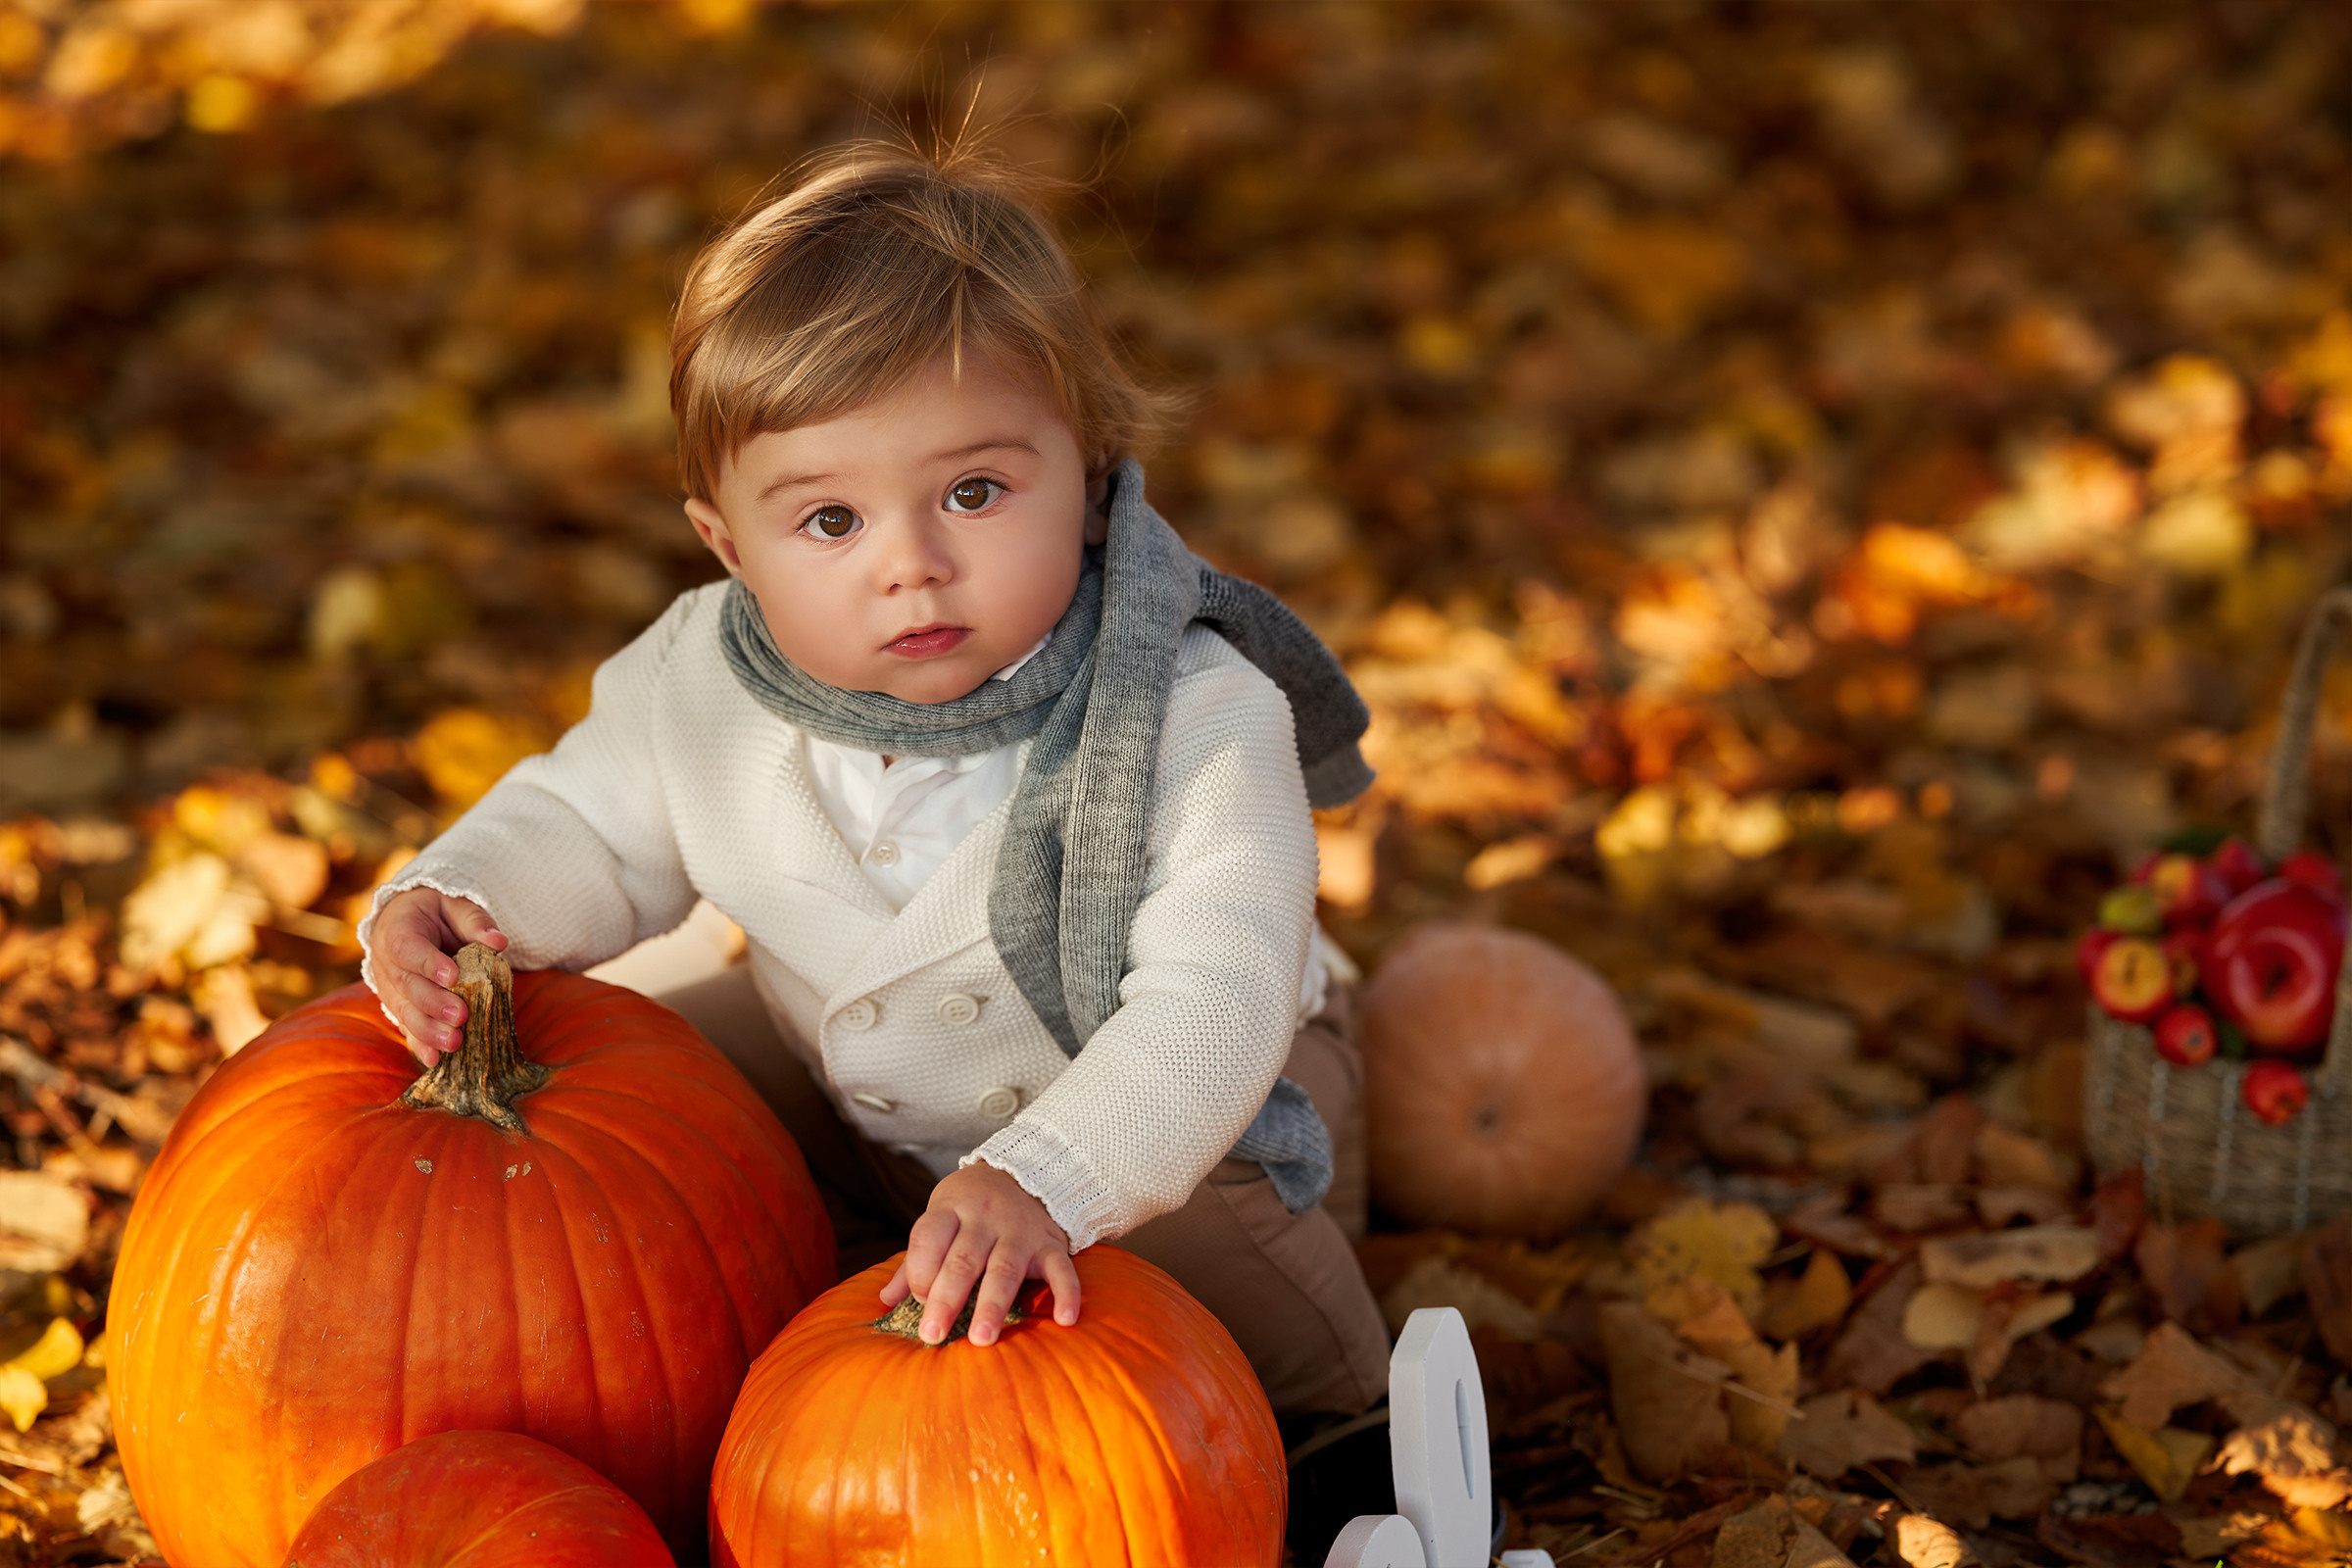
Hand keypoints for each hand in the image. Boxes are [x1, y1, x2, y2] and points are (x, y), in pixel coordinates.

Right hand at [370, 886, 508, 1067]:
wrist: (403, 920)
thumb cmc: (434, 912)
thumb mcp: (454, 904)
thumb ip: (475, 921)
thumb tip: (499, 941)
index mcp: (398, 930)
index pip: (408, 948)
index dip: (428, 964)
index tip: (453, 977)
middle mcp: (386, 962)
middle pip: (407, 986)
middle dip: (434, 1004)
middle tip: (460, 1017)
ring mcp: (389, 987)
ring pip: (404, 1011)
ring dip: (427, 1031)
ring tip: (452, 1043)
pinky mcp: (396, 1005)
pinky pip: (405, 1026)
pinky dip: (419, 1043)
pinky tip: (434, 1059)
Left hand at [878, 1163, 1080, 1345]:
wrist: (1027, 1172)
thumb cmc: (971, 1208)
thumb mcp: (940, 1219)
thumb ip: (914, 1260)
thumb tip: (884, 1300)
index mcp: (951, 1210)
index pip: (928, 1238)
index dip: (918, 1271)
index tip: (915, 1301)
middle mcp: (985, 1219)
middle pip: (962, 1260)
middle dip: (946, 1298)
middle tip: (933, 1334)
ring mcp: (1020, 1231)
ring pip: (1005, 1269)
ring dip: (993, 1304)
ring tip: (982, 1338)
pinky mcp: (1051, 1243)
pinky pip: (1061, 1268)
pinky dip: (1066, 1293)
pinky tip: (1064, 1321)